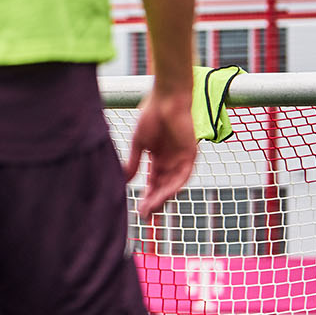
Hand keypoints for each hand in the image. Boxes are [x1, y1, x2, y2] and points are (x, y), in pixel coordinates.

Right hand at [125, 86, 197, 218]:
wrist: (166, 98)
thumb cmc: (151, 115)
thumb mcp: (138, 143)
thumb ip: (133, 162)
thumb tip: (125, 180)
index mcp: (159, 157)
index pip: (154, 182)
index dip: (147, 196)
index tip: (138, 209)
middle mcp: (171, 160)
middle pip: (163, 187)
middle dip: (154, 201)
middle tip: (144, 216)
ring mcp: (181, 158)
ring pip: (172, 185)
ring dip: (162, 198)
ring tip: (150, 210)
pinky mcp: (190, 154)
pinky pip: (183, 176)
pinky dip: (173, 187)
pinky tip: (162, 196)